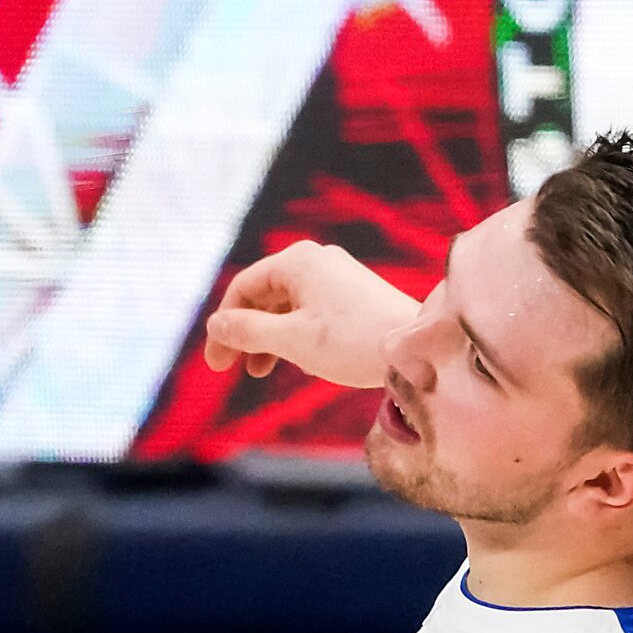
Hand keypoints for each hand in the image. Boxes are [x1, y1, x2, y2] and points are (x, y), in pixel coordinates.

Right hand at [202, 241, 416, 388]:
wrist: (415, 349)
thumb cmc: (353, 342)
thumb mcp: (291, 340)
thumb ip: (248, 331)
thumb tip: (216, 324)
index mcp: (297, 261)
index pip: (243, 288)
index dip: (223, 326)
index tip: (216, 364)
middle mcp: (317, 260)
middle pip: (263, 296)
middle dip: (244, 333)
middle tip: (230, 369)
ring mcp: (337, 277)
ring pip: (287, 306)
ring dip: (268, 338)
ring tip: (259, 371)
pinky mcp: (353, 296)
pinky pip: (310, 311)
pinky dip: (294, 334)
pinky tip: (293, 360)